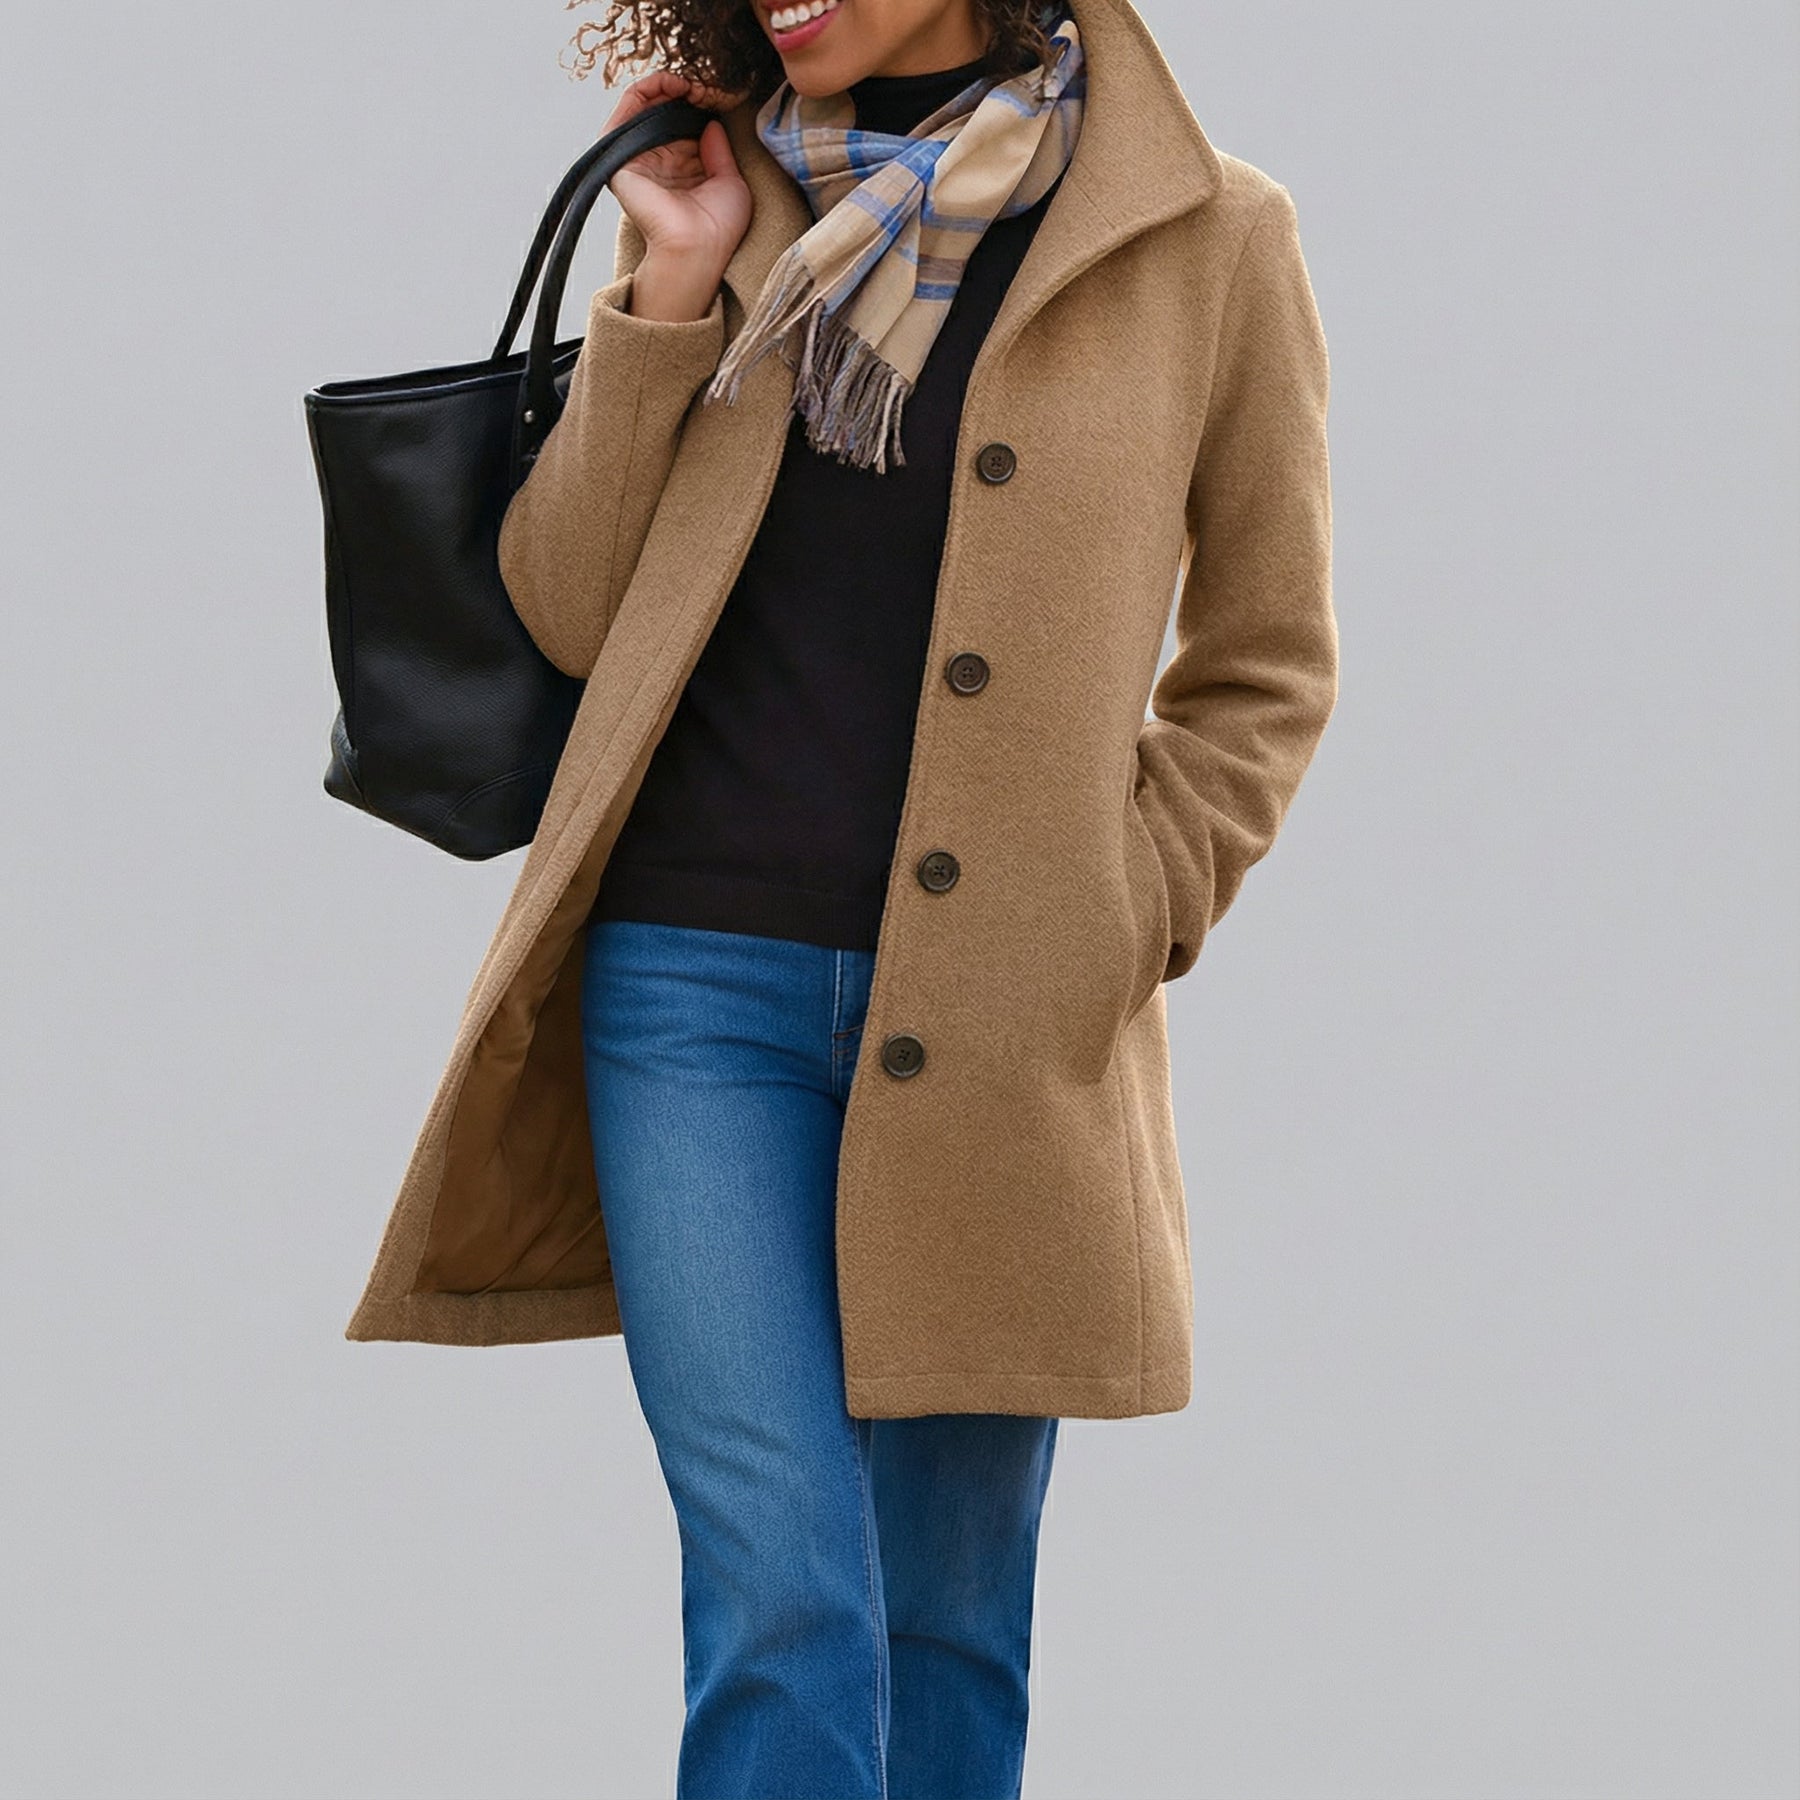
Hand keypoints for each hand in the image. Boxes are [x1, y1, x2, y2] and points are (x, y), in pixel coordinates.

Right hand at [602, 72, 752, 321]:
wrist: (698, 248)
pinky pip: (627, 109)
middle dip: (686, 89)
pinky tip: (671, 85)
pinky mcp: (620, 156)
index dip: (700, 101)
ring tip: (691, 82)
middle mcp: (658, 159)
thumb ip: (720, 149)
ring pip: (645, 103)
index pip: (684, 119)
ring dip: (668, 84)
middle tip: (707, 83)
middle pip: (664, 108)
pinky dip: (648, 90)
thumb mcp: (730, 180)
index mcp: (681, 166)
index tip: (721, 92)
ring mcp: (638, 156)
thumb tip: (712, 121)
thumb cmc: (718, 227)